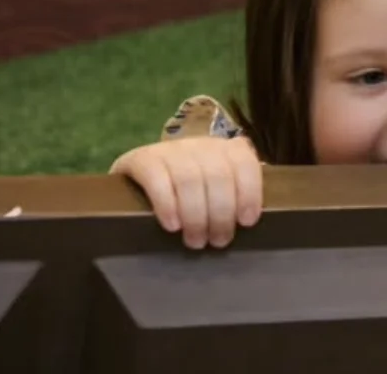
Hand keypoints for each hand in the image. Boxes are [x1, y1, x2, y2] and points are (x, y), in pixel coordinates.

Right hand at [110, 136, 262, 249]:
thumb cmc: (188, 193)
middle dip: (221, 213)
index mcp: (225, 149)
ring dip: (196, 215)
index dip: (249, 192)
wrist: (137, 179)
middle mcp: (200, 144)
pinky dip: (167, 205)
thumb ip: (232, 196)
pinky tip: (172, 226)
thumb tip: (247, 223)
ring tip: (196, 241)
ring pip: (190, 178)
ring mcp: (170, 149)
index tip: (247, 222)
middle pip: (218, 175)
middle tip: (218, 241)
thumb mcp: (214, 189)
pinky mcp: (142, 159)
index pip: (245, 163)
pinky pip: (157, 179)